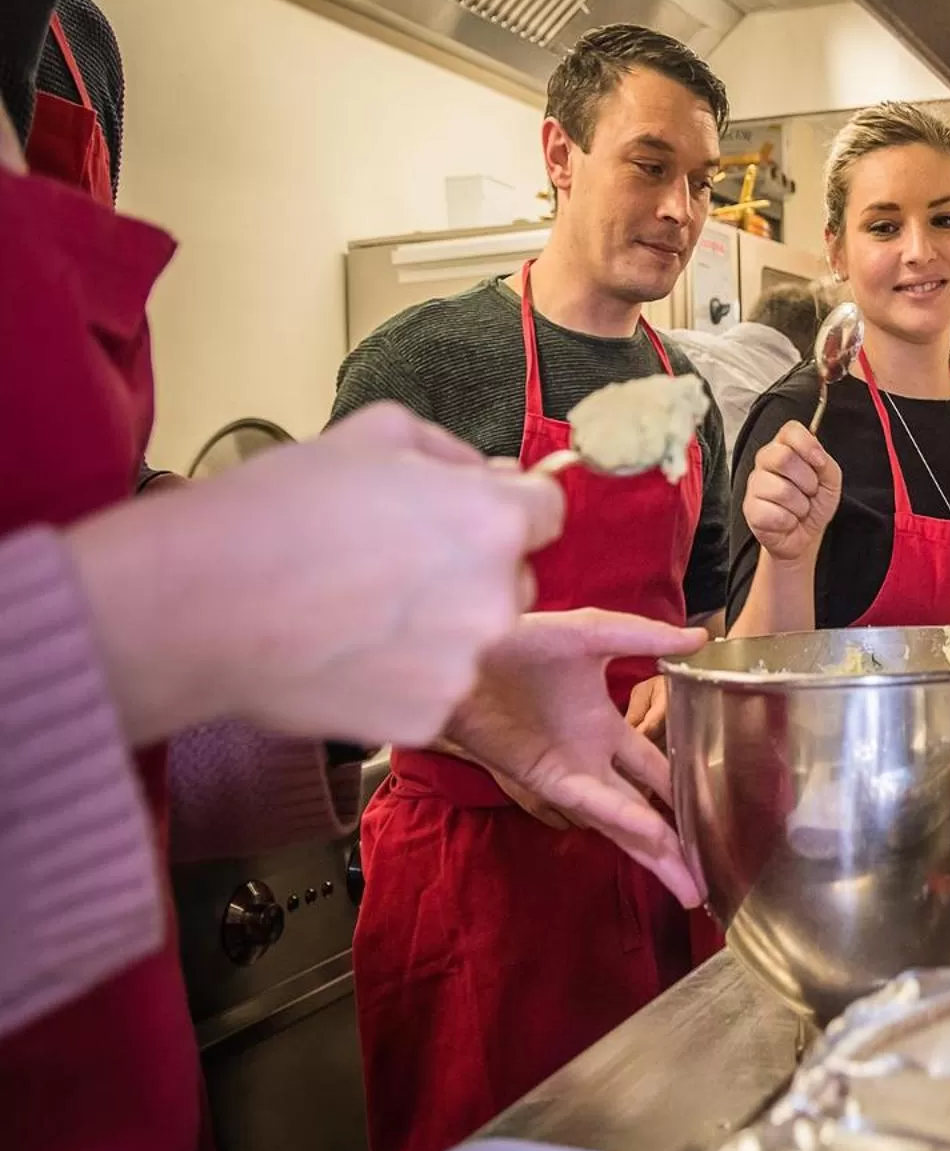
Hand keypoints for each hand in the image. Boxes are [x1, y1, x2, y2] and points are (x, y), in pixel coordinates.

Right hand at [67, 401, 563, 748]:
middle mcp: (495, 595)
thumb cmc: (279, 509)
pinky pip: (434, 689)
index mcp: (493, 520)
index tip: (469, 517)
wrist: (199, 604)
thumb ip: (452, 454)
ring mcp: (464, 663)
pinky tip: (346, 652)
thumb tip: (497, 477)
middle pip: (515, 578)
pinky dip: (402, 676)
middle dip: (474, 570)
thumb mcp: (375, 434)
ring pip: (474, 638)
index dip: (510, 510)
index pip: (549, 512)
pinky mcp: (428, 717)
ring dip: (438, 626)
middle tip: (396, 565)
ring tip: (358, 611)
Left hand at [441, 608, 708, 903]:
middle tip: (708, 883)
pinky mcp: (545, 777)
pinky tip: (650, 830)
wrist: (465, 650)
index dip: (684, 795)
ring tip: (689, 885)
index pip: (656, 772)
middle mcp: (593, 761)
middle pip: (646, 813)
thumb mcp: (594, 633)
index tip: (716, 820)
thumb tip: (701, 639)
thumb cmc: (522, 641)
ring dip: (655, 851)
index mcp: (607, 729)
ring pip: (622, 822)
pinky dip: (620, 815)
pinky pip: (590, 801)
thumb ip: (646, 638)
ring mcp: (570, 774)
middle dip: (675, 848)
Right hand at [743, 420, 841, 563]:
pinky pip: (774, 514)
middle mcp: (765, 461)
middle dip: (807, 481)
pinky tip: (787, 521)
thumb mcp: (830, 481)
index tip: (819, 462)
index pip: (790, 430)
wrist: (805, 535)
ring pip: (781, 490)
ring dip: (800, 506)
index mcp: (785, 447)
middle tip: (810, 492)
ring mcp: (755, 484)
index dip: (808, 445)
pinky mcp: (750, 509)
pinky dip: (789, 521)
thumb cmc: (814, 504)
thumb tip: (816, 456)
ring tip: (798, 509)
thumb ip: (826, 463)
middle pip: (783, 458)